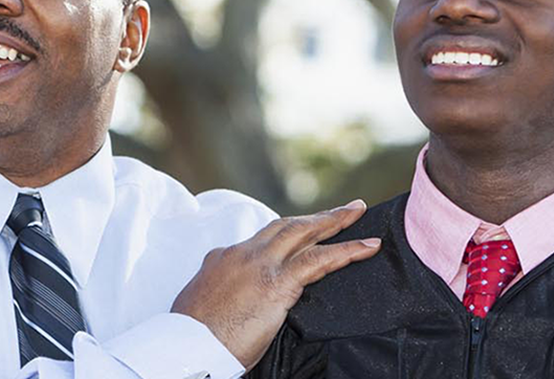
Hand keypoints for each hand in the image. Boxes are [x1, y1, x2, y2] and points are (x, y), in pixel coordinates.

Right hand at [171, 200, 381, 368]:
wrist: (185, 345)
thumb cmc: (191, 336)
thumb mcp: (201, 306)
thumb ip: (221, 296)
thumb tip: (228, 304)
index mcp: (223, 259)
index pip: (261, 240)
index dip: (285, 236)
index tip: (303, 235)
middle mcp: (242, 254)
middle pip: (286, 226)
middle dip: (316, 217)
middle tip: (343, 209)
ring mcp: (260, 265)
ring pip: (304, 233)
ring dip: (335, 221)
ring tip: (358, 213)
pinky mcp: (278, 284)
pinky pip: (320, 260)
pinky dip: (348, 251)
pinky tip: (368, 246)